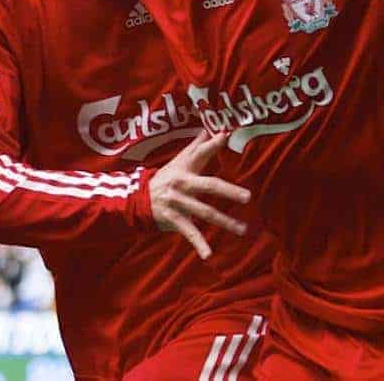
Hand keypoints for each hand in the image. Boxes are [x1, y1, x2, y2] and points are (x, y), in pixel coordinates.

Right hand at [149, 130, 250, 259]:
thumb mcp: (178, 161)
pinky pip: (189, 233)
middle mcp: (182, 184)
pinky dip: (199, 244)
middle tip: (247, 197)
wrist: (136, 199)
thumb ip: (196, 146)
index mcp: (184, 167)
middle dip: (228, 191)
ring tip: (242, 229)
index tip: (225, 135)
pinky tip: (209, 255)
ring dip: (225, 222)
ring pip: (205, 212)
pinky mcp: (173, 220)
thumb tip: (210, 128)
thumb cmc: (165, 178)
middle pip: (209, 185)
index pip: (200, 153)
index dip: (211, 144)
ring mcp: (177, 203)